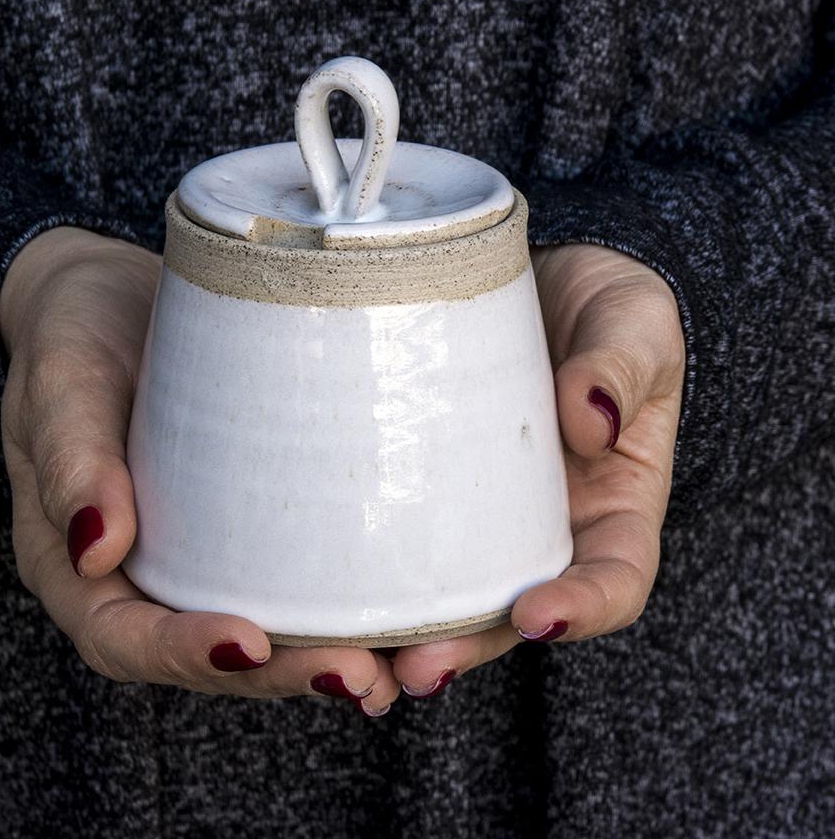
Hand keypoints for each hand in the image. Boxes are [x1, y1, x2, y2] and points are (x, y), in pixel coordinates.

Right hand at [0, 226, 398, 714]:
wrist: (120, 297)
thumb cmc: (77, 336)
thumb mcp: (60, 383)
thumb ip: (71, 457)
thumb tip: (96, 549)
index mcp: (81, 566)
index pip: (124, 638)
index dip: (184, 654)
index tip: (249, 644)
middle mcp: (148, 576)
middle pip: (212, 656)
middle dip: (285, 674)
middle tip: (359, 674)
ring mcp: (206, 553)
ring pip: (265, 628)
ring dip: (327, 653)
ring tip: (399, 664)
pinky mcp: (255, 518)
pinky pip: (296, 573)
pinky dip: (345, 599)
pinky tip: (403, 604)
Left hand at [388, 244, 685, 697]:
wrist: (545, 281)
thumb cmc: (608, 307)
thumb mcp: (634, 323)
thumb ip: (622, 365)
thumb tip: (591, 417)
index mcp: (614, 506)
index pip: (615, 580)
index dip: (584, 610)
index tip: (538, 614)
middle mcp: (545, 526)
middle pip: (511, 611)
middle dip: (467, 646)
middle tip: (417, 668)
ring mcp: (480, 511)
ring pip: (446, 591)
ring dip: (403, 632)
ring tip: (351, 659)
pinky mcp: (423, 481)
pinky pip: (396, 530)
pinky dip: (363, 570)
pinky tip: (315, 585)